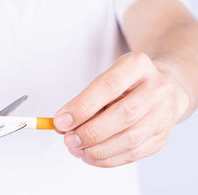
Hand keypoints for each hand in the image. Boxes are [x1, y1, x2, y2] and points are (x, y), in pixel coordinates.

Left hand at [54, 52, 189, 166]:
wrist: (162, 88)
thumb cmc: (128, 82)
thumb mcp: (108, 77)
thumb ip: (86, 99)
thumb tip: (63, 124)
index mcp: (138, 65)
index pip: (108, 86)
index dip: (82, 107)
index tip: (61, 121)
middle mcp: (157, 88)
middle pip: (123, 115)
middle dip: (90, 132)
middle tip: (68, 139)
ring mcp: (164, 113)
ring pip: (130, 139)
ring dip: (98, 149)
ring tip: (77, 149)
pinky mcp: (163, 136)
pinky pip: (134, 154)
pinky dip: (108, 159)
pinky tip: (91, 155)